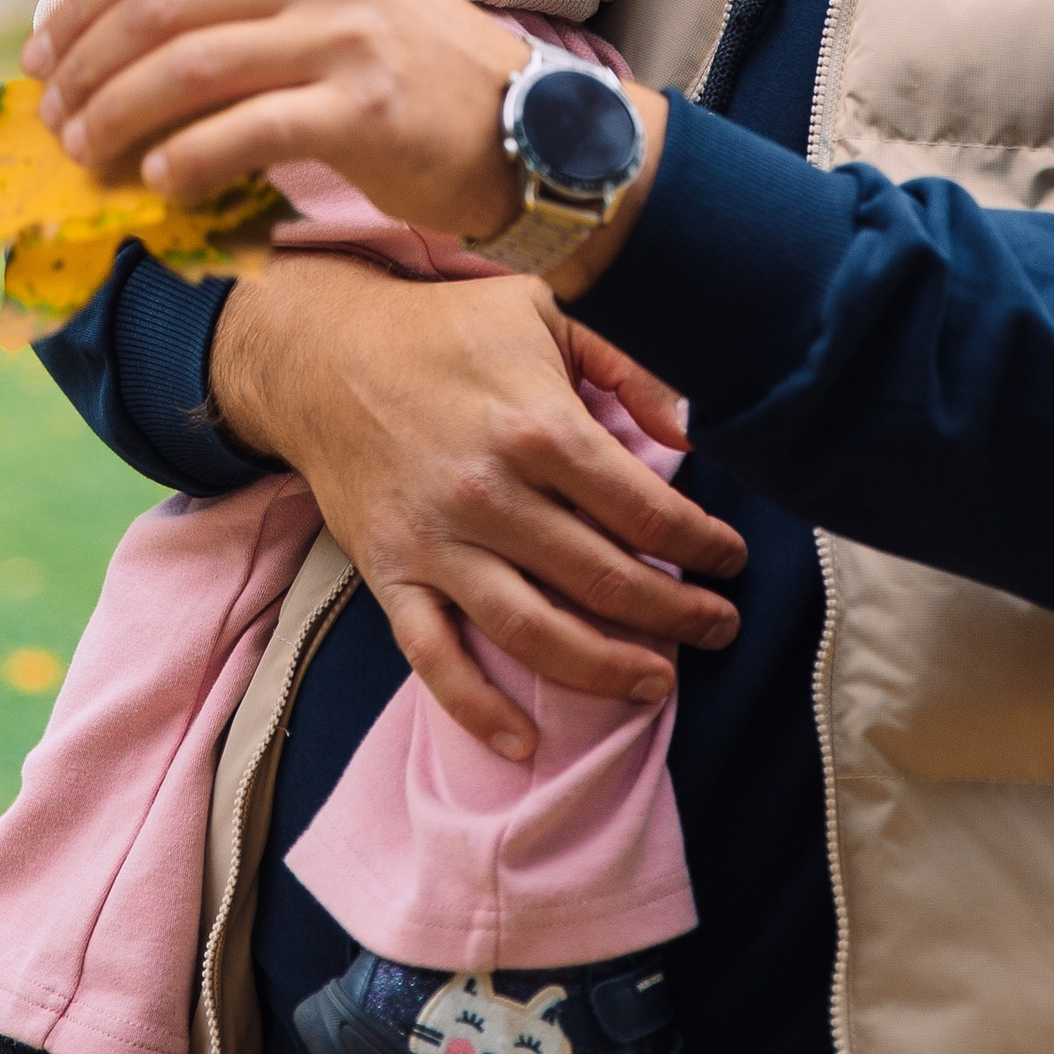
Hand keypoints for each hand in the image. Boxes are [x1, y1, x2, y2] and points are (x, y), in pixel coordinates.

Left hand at [21, 0, 663, 283]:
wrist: (521, 120)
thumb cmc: (404, 60)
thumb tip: (98, 30)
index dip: (79, 9)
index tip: (38, 56)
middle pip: (157, 11)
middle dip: (84, 70)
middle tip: (51, 119)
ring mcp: (342, 30)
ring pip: (185, 69)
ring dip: (115, 117)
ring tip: (85, 153)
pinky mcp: (362, 105)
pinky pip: (244, 131)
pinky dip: (186, 159)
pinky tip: (158, 182)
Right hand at [204, 250, 745, 754]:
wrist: (322, 351)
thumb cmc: (445, 328)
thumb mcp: (545, 311)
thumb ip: (627, 365)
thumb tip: (693, 426)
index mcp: (540, 427)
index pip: (646, 510)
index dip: (702, 544)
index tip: (731, 560)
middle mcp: (491, 494)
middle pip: (606, 581)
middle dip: (679, 612)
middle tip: (720, 626)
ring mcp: (438, 542)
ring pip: (534, 632)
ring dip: (606, 669)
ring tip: (659, 683)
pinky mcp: (391, 574)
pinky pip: (435, 657)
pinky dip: (476, 708)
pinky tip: (524, 742)